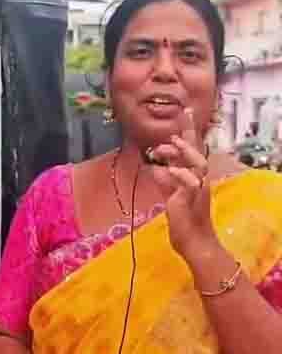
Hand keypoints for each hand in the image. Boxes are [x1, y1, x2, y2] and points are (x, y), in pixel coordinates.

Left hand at [145, 108, 218, 260]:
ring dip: (184, 152)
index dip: (188, 132)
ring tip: (169, 144)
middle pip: (198, 151)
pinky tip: (168, 169)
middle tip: (179, 120)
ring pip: (197, 164)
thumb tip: (154, 168)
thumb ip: (164, 181)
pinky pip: (189, 183)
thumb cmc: (183, 219)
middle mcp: (199, 179)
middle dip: (190, 133)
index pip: (191, 150)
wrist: (193, 241)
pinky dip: (179, 175)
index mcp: (193, 176)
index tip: (184, 112)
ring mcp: (198, 189)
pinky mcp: (192, 200)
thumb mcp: (169, 196)